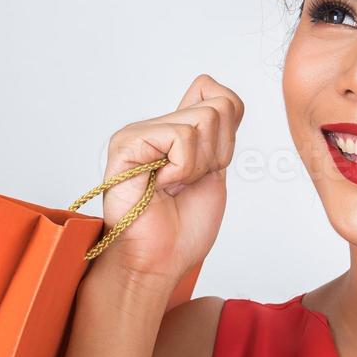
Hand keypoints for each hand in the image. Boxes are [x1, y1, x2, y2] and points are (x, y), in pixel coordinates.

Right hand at [93, 74, 242, 287]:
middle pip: (219, 107)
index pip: (219, 96)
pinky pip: (180, 137)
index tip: (211, 168)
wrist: (158, 262)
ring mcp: (140, 132)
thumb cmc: (181, 229)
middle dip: (217, 153)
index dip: (229, 135)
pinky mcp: (127, 143)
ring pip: (204, 119)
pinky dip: (182, 169)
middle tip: (189, 182)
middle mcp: (156, 126)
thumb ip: (219, 134)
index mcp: (177, 132)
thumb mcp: (215, 171)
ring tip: (174, 186)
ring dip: (198, 164)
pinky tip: (161, 186)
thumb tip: (219, 94)